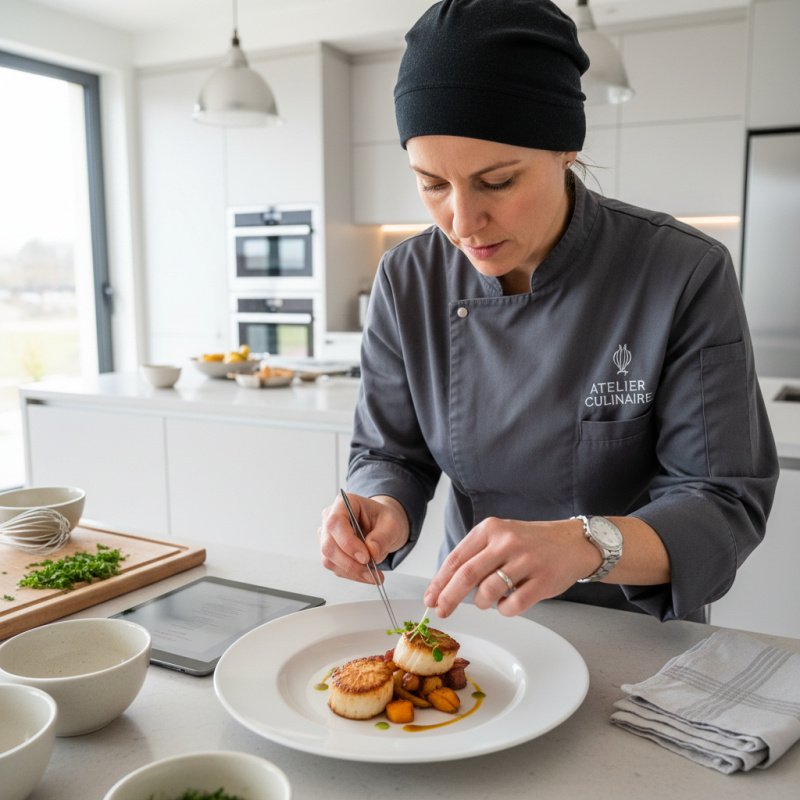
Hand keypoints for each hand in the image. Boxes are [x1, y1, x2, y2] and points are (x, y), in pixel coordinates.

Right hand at [319, 493, 409, 583]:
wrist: (384, 526)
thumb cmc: (385, 519)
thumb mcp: (392, 524)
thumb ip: (383, 537)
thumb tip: (372, 552)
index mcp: (344, 503)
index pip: (335, 523)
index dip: (347, 542)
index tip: (365, 557)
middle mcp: (331, 518)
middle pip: (329, 545)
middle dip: (351, 563)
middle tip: (372, 571)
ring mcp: (328, 536)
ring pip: (330, 559)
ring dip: (352, 571)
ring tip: (373, 575)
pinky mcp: (331, 552)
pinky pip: (335, 567)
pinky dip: (352, 574)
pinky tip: (365, 573)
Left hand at [424, 517, 600, 617]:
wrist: (573, 542)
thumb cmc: (531, 542)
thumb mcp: (501, 536)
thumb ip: (477, 555)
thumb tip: (446, 585)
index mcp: (490, 529)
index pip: (457, 558)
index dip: (439, 581)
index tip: (430, 598)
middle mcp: (506, 542)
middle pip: (467, 575)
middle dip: (449, 597)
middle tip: (441, 611)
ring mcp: (526, 560)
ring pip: (488, 592)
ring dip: (482, 603)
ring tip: (487, 600)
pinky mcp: (542, 580)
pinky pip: (512, 606)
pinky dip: (504, 610)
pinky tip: (509, 602)